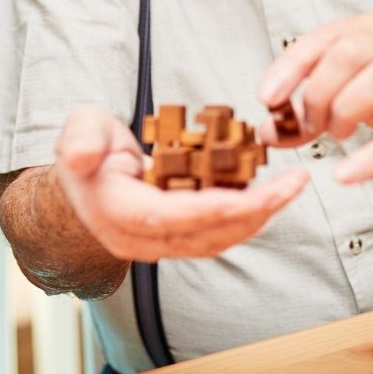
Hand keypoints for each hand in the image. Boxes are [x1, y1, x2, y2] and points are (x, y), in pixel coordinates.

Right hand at [53, 106, 307, 261]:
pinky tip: (271, 193)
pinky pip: (217, 233)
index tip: (256, 195)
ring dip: (259, 216)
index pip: (173, 217)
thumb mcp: (79, 129)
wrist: (81, 179)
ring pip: (218, 239)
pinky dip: (247, 216)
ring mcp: (159, 244)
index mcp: (118, 213)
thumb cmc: (86, 148)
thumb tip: (80, 155)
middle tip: (293, 183)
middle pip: (207, 234)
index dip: (217, 208)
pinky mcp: (176, 239)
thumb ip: (80, 139)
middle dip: (255, 211)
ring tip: (291, 186)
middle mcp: (141, 239)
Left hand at [258, 13, 372, 182]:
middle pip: (344, 55)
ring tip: (338, 135)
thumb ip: (313, 111)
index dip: (288, 69)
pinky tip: (347, 174)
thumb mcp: (360, 95)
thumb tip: (267, 131)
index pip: (320, 40)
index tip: (267, 99)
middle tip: (313, 126)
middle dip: (318, 95)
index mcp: (371, 30)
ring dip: (346, 110)